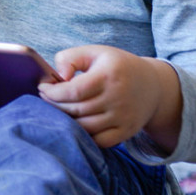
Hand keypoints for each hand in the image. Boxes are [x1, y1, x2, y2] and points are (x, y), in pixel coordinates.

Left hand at [38, 45, 164, 147]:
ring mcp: (123, 117)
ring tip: (59, 109)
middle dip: (54, 105)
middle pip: (76, 110)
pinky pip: (99, 141)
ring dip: (65, 120)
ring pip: (84, 127)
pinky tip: (75, 123)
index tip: (42, 88)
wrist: (153, 86)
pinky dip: (83, 135)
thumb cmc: (117, 67)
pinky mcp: (127, 131)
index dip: (52, 92)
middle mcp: (118, 98)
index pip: (73, 91)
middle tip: (46, 98)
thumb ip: (70, 58)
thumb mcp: (95, 53)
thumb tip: (58, 77)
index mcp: (109, 76)